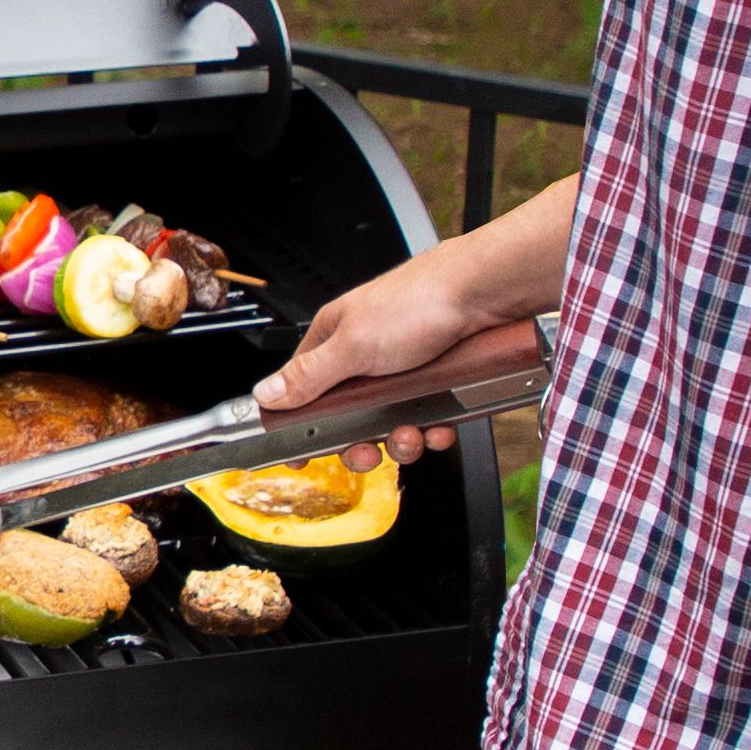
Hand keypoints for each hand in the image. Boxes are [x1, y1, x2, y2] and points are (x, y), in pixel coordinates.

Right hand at [252, 250, 479, 468]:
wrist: (485, 293)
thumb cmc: (419, 300)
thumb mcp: (353, 346)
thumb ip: (308, 376)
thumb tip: (266, 394)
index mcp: (334, 341)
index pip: (302, 390)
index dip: (301, 424)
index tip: (298, 456)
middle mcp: (366, 356)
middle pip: (348, 418)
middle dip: (361, 441)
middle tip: (368, 451)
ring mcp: (402, 371)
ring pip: (390, 422)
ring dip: (402, 439)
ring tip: (413, 433)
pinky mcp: (435, 381)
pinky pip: (426, 418)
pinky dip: (433, 428)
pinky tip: (439, 423)